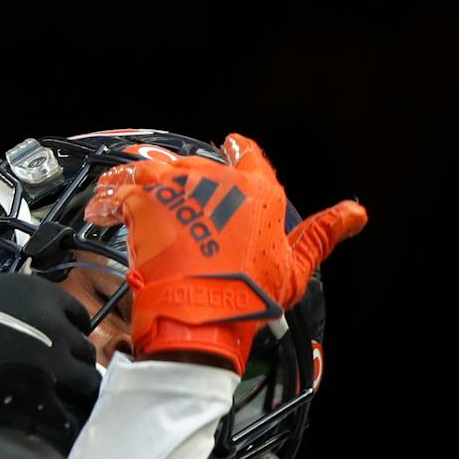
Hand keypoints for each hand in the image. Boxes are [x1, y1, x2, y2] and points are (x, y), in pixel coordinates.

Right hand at [0, 269, 101, 450]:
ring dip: (71, 400)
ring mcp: (49, 367)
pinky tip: (55, 438)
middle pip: (84, 356)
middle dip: (69, 370)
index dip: (64, 338)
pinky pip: (68, 422)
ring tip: (52, 413)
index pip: (78, 319)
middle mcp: (54, 327)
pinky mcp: (35, 403)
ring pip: (86, 388)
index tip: (51, 353)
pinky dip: (64, 431)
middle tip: (49, 387)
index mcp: (38, 295)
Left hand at [87, 133, 364, 370]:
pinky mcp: (142, 202)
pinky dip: (108, 199)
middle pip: (196, 166)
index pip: (250, 157)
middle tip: (169, 198)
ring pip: (154, 171)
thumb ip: (323, 233)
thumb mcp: (295, 266)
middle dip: (183, 179)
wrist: (201, 314)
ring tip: (126, 193)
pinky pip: (117, 191)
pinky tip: (100, 208)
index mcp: (259, 193)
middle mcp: (218, 182)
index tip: (231, 144)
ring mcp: (178, 189)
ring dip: (140, 181)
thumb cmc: (248, 296)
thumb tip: (358, 213)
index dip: (240, 150)